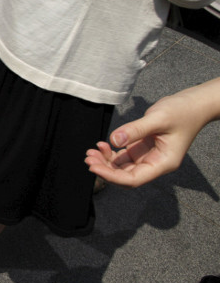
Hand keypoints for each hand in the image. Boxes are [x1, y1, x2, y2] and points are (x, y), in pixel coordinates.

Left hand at [85, 86, 211, 186]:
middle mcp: (155, 164)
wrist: (193, 103)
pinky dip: (111, 153)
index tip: (94, 167)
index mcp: (163, 163)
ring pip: (122, 167)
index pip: (133, 179)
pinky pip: (123, 156)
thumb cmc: (182, 111)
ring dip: (105, 161)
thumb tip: (113, 141)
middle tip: (88, 157)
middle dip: (105, 168)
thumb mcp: (158, 119)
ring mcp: (148, 157)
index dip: (112, 176)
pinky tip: (102, 145)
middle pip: (125, 175)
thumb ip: (135, 130)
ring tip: (91, 152)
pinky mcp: (143, 148)